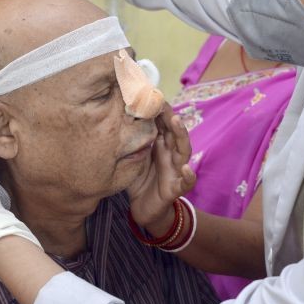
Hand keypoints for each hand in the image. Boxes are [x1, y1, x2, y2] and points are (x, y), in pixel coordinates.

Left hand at [127, 105, 196, 229]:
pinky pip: (187, 181)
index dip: (158, 110)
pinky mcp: (176, 188)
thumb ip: (129, 141)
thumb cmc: (139, 180)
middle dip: (169, 115)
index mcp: (160, 145)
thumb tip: (114, 117)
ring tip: (175, 121)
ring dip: (181, 134)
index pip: (162, 123)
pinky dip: (189, 175)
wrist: (145, 209)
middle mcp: (170, 154)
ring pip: (184, 150)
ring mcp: (176, 170)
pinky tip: (186, 168)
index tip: (149, 95)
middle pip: (174, 131)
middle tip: (161, 101)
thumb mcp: (132, 157)